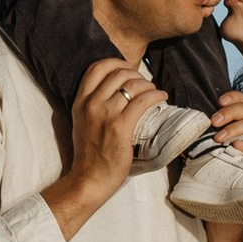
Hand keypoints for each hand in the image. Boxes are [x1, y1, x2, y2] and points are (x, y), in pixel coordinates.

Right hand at [42, 48, 164, 240]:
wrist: (88, 179)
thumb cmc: (89, 155)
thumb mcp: (82, 122)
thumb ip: (92, 105)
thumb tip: (115, 91)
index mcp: (80, 101)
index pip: (97, 67)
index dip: (116, 62)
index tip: (129, 69)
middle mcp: (91, 104)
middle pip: (118, 73)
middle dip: (136, 74)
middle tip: (145, 83)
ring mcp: (105, 115)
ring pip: (132, 85)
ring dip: (148, 85)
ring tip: (155, 92)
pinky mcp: (120, 127)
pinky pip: (142, 101)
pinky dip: (156, 95)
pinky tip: (162, 97)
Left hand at [208, 87, 242, 175]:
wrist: (240, 182)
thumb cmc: (224, 156)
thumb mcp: (216, 138)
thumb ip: (211, 127)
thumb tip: (190, 116)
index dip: (235, 97)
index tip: (220, 101)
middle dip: (231, 113)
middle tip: (213, 121)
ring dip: (236, 129)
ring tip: (219, 137)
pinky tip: (236, 145)